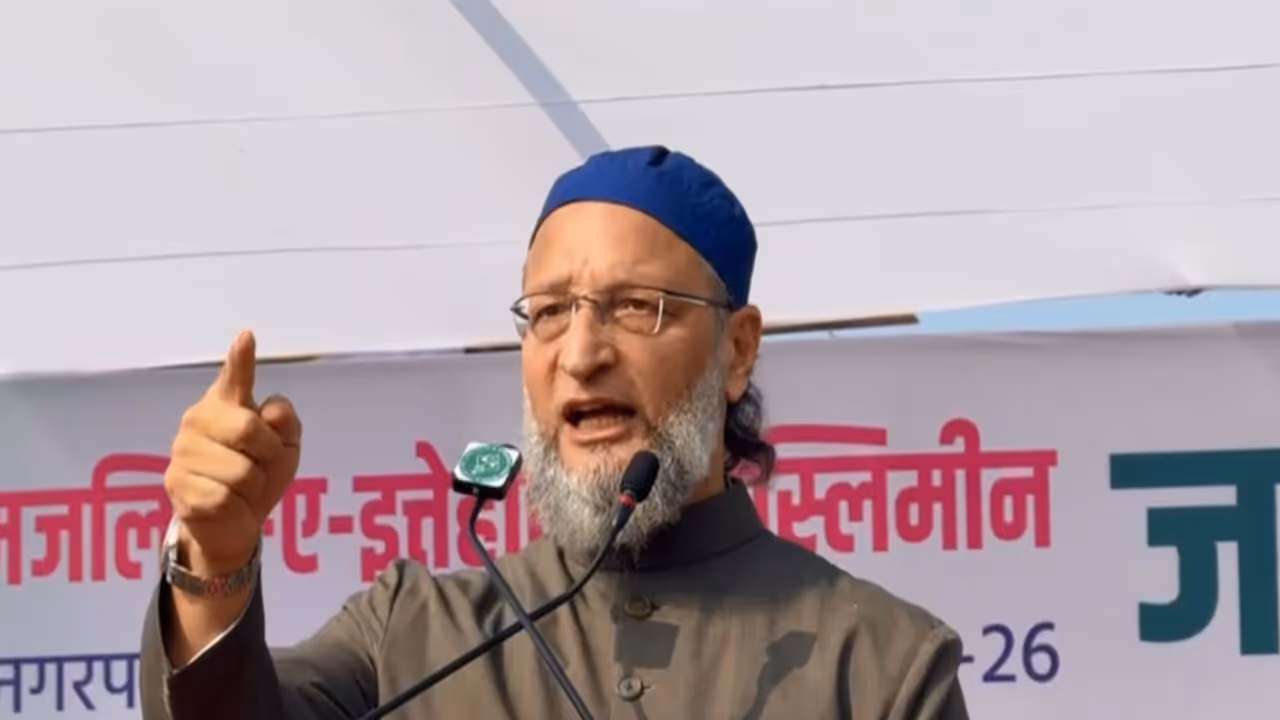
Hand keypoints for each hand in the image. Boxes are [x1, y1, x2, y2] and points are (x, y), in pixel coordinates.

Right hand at [163, 330, 301, 574]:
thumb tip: (271, 411)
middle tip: (261, 466)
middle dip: (269, 455)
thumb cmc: (260, 475)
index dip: (241, 359)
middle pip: (249, 429)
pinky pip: (226, 497)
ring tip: (242, 488)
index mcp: (227, 403)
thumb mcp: (286, 447)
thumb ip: (285, 423)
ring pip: (242, 470)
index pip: (235, 377)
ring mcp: (183, 451)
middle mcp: (198, 419)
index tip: (247, 337)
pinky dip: (237, 507)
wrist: (234, 522)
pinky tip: (226, 504)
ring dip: (254, 487)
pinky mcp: (177, 485)